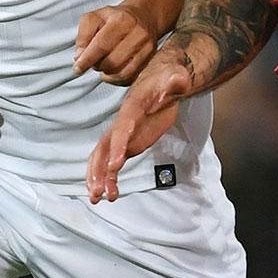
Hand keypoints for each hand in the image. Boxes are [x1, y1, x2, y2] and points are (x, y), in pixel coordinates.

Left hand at [73, 4, 156, 83]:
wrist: (142, 17)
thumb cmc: (114, 19)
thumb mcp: (93, 18)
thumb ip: (83, 36)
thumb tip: (80, 57)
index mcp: (121, 20)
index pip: (101, 45)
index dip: (87, 59)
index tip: (77, 69)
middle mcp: (137, 33)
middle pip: (111, 62)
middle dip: (97, 65)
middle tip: (94, 60)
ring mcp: (147, 47)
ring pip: (121, 73)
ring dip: (107, 73)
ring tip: (103, 64)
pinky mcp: (150, 59)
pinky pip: (130, 78)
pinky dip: (116, 79)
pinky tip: (112, 72)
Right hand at [85, 49, 191, 201]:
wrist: (162, 82)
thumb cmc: (168, 80)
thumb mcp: (175, 78)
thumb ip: (175, 82)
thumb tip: (180, 81)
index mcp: (131, 110)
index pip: (121, 130)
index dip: (118, 147)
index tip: (115, 165)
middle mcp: (121, 125)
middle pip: (103, 148)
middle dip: (99, 170)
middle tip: (98, 191)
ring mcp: (121, 137)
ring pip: (102, 159)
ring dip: (98, 179)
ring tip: (97, 199)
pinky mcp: (125, 145)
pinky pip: (111, 164)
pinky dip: (109, 180)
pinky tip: (111, 196)